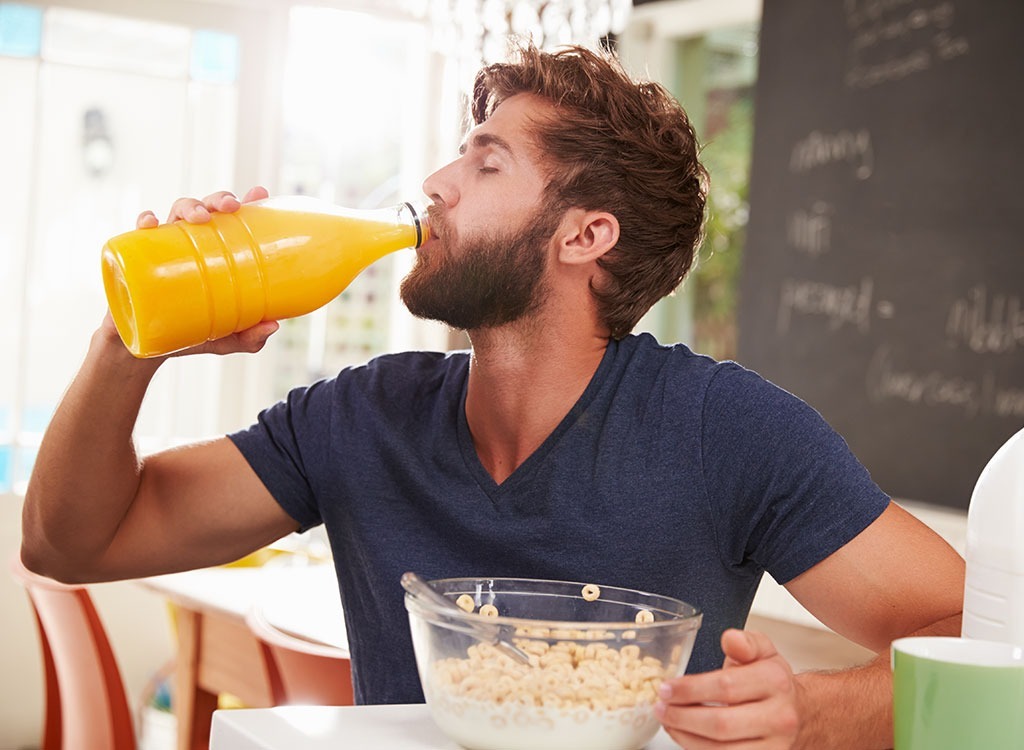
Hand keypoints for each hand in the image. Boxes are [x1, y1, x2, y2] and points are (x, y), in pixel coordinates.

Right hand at [102, 186, 278, 357]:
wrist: (146, 348)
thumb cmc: (191, 334)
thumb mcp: (227, 339)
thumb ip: (251, 337)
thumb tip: (273, 326)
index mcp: (216, 253)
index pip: (233, 220)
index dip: (248, 202)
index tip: (260, 193)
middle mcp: (192, 243)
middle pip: (207, 208)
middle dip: (219, 199)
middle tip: (232, 207)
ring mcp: (165, 247)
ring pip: (176, 212)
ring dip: (190, 207)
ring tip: (201, 218)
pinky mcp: (137, 258)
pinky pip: (138, 233)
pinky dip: (144, 222)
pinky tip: (151, 223)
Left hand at [655, 629, 801, 748]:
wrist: (800, 713)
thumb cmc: (772, 681)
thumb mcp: (762, 651)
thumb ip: (744, 642)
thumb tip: (730, 638)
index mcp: (775, 681)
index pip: (726, 687)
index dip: (690, 689)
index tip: (666, 688)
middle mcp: (779, 717)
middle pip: (721, 724)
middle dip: (682, 716)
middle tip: (660, 707)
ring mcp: (774, 746)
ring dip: (686, 737)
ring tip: (667, 721)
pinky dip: (698, 749)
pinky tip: (684, 735)